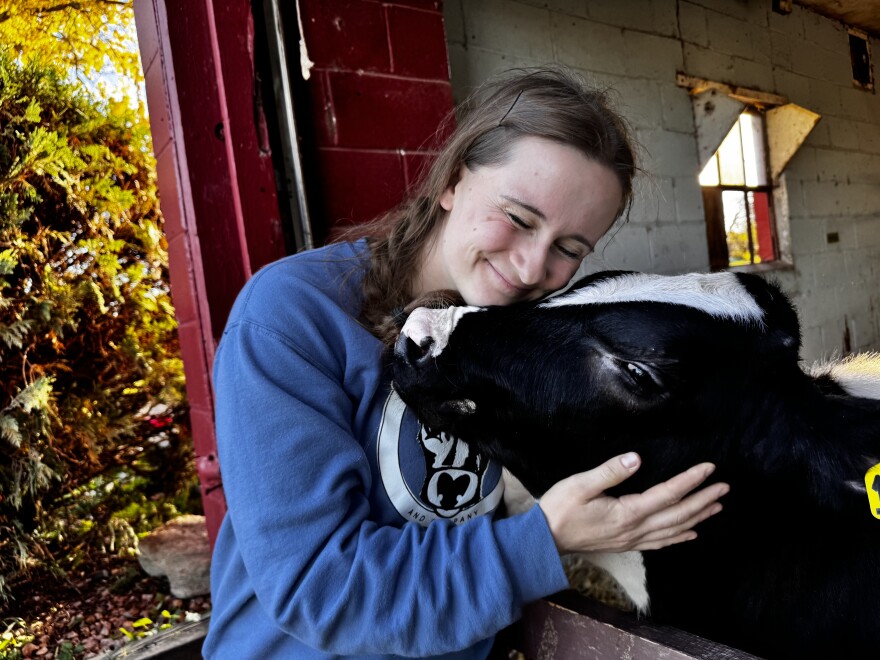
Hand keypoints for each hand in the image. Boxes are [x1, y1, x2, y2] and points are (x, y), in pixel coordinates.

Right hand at [538, 452, 727, 554]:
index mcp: (627, 512)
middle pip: (678, 513)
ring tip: (717, 505)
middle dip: (703, 499)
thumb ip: (610, 471)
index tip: (709, 468)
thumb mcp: (580, 484)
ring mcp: (632, 539)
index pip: (668, 493)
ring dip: (698, 517)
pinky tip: (691, 532)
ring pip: (674, 529)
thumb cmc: (560, 508)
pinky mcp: (626, 543)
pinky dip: (680, 536)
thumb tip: (636, 458)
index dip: (691, 480)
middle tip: (724, 487)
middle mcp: (635, 529)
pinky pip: (661, 542)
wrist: (545, 539)